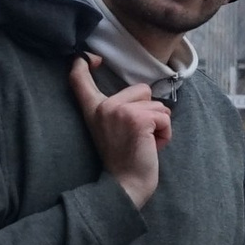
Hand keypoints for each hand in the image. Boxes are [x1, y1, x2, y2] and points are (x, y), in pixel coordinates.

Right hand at [70, 56, 170, 209]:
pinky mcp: (139, 119)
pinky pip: (165, 117)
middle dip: (149, 112)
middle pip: (143, 90)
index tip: (93, 58)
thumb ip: (117, 109)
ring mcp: (120, 111)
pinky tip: (153, 147)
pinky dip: (166, 133)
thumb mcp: (110, 129)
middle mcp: (103, 106)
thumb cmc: (124, 160)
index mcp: (93, 109)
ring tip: (144, 143)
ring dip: (159, 125)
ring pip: (158, 105)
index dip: (83, 62)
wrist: (125, 186)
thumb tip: (144, 93)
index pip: (78, 78)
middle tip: (137, 137)